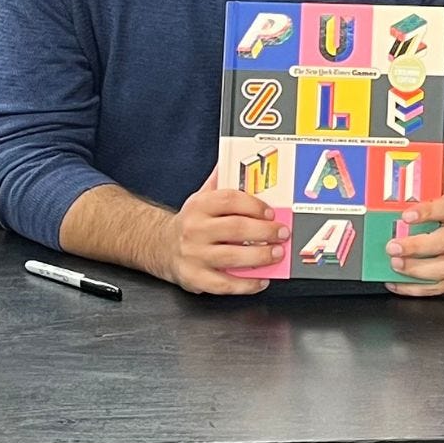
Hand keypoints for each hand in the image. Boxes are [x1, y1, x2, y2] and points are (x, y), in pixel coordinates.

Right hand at [162, 182, 286, 294]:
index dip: (254, 206)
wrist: (160, 247)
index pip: (230, 200)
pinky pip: (224, 284)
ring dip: (260, 256)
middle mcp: (194, 229)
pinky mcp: (195, 278)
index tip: (271, 213)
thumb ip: (220, 181)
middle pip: (236, 229)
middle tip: (282, 234)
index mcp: (199, 206)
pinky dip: (246, 284)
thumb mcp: (201, 197)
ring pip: (232, 257)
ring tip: (276, 254)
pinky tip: (261, 280)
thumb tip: (234, 158)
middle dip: (264, 232)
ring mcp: (194, 255)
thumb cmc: (190, 222)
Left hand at [385, 175, 443, 296]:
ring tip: (395, 265)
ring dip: (416, 270)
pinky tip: (396, 283)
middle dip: (416, 246)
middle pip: (442, 243)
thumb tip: (428, 142)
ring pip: (442, 268)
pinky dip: (417, 288)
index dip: (427, 212)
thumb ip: (438, 169)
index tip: (407, 213)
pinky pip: (440, 287)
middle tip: (392, 246)